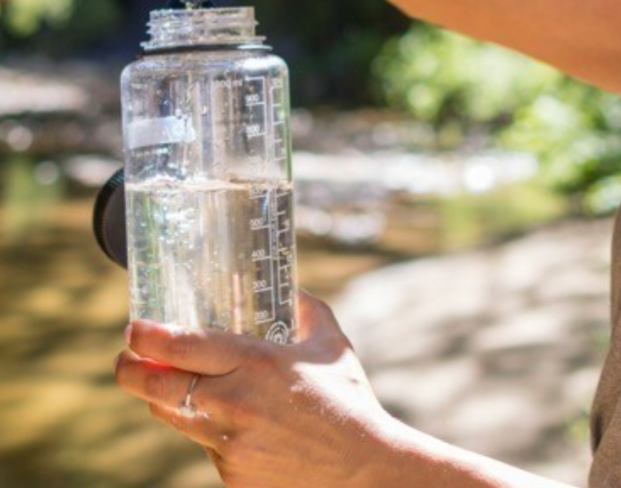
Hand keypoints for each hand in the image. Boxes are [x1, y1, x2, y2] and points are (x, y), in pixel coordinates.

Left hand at [114, 291, 394, 487]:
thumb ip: (306, 309)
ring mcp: (228, 443)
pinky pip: (204, 443)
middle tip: (126, 357)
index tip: (134, 328)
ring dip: (162, 397)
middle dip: (130, 369)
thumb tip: (290, 286)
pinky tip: (226, 419)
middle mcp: (233, 402)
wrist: (361, 470)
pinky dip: (206, 427)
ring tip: (165, 382)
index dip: (147, 337)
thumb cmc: (348, 401)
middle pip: (157, 385)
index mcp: (255, 362)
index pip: (181, 346)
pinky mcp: (230, 474)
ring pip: (172, 415)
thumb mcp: (330, 344)